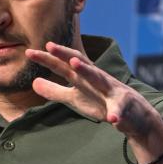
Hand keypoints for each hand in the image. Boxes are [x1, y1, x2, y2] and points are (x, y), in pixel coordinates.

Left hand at [26, 42, 158, 139]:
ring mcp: (112, 91)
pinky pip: (119, 110)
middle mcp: (97, 79)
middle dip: (66, 54)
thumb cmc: (100, 102)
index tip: (29, 52)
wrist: (133, 117)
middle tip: (49, 45)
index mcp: (84, 78)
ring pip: (100, 79)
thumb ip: (54, 91)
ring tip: (75, 64)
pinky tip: (112, 118)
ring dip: (88, 71)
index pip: (64, 65)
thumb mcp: (74, 97)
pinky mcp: (124, 107)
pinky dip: (116, 113)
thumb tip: (33, 82)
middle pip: (80, 64)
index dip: (48, 59)